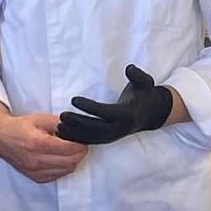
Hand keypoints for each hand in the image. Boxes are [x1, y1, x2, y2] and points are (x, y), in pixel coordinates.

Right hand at [0, 102, 87, 183]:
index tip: (81, 139)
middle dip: (79, 153)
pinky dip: (62, 168)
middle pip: (71, 162)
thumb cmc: (19, 127)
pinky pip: (58, 176)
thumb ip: (60, 122)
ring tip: (67, 150)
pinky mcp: (35, 177)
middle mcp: (36, 160)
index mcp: (37, 143)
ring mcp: (35, 171)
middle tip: (77, 144)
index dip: (80, 144)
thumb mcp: (40, 118)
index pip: (70, 149)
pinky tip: (58, 158)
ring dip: (72, 161)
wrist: (1, 137)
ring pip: (66, 170)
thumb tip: (77, 129)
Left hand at [57, 65, 172, 145]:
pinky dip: (76, 139)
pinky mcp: (108, 139)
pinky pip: (91, 141)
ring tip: (58, 126)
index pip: (105, 112)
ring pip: (92, 138)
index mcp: (127, 114)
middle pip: (96, 129)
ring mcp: (114, 136)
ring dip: (74, 134)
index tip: (73, 99)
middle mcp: (120, 128)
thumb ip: (138, 76)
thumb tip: (129, 68)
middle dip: (78, 123)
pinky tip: (62, 133)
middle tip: (62, 115)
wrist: (151, 114)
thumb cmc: (144, 95)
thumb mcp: (146, 83)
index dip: (89, 107)